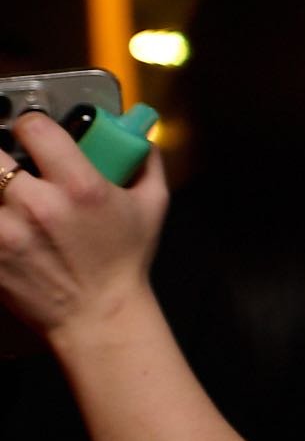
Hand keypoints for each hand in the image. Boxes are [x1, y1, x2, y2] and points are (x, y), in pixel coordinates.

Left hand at [0, 114, 168, 343]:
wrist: (99, 317)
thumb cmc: (125, 262)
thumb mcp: (153, 204)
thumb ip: (146, 161)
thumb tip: (138, 134)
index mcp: (80, 186)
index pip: (34, 128)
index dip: (30, 123)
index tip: (32, 132)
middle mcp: (40, 206)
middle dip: (1, 154)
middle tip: (9, 161)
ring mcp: (10, 234)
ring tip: (7, 192)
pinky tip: (8, 221)